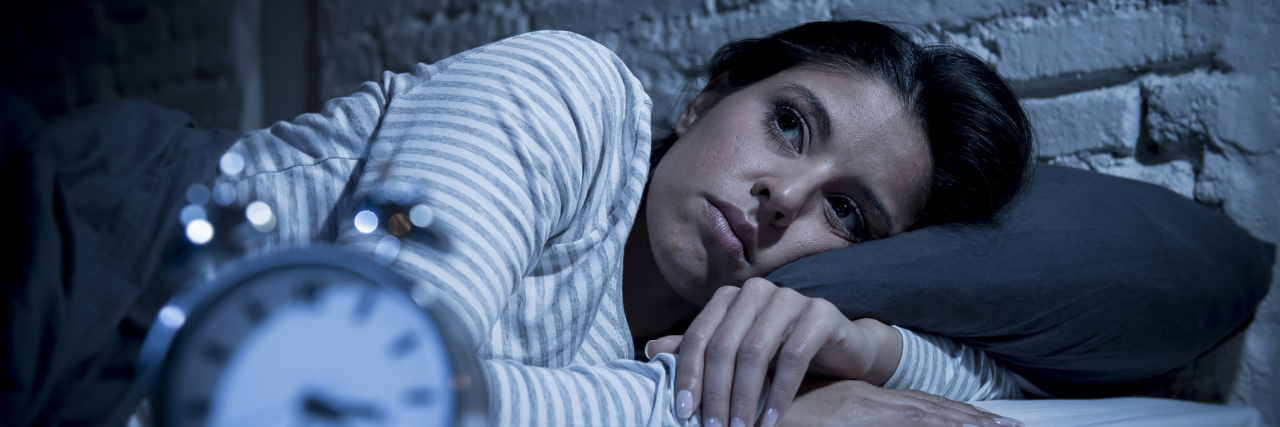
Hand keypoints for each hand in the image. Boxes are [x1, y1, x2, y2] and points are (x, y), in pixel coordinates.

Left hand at [645, 278, 900, 426]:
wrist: (842, 350)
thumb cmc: (782, 354)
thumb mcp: (738, 355)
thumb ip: (700, 351)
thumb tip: (651, 350)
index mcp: (730, 298)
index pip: (699, 337)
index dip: (687, 376)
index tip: (682, 413)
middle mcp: (756, 291)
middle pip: (724, 345)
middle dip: (715, 393)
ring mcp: (790, 298)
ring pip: (755, 351)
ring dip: (744, 398)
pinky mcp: (820, 313)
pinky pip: (793, 356)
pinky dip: (779, 394)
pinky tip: (771, 420)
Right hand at [780, 380, 1022, 426]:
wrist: (737, 411)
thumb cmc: (761, 419)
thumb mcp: (797, 422)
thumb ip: (813, 420)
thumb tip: (816, 420)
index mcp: (856, 405)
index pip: (913, 411)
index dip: (949, 417)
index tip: (985, 423)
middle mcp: (865, 404)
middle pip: (930, 412)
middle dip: (972, 421)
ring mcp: (864, 411)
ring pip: (930, 416)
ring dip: (969, 423)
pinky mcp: (856, 417)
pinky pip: (911, 422)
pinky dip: (943, 424)